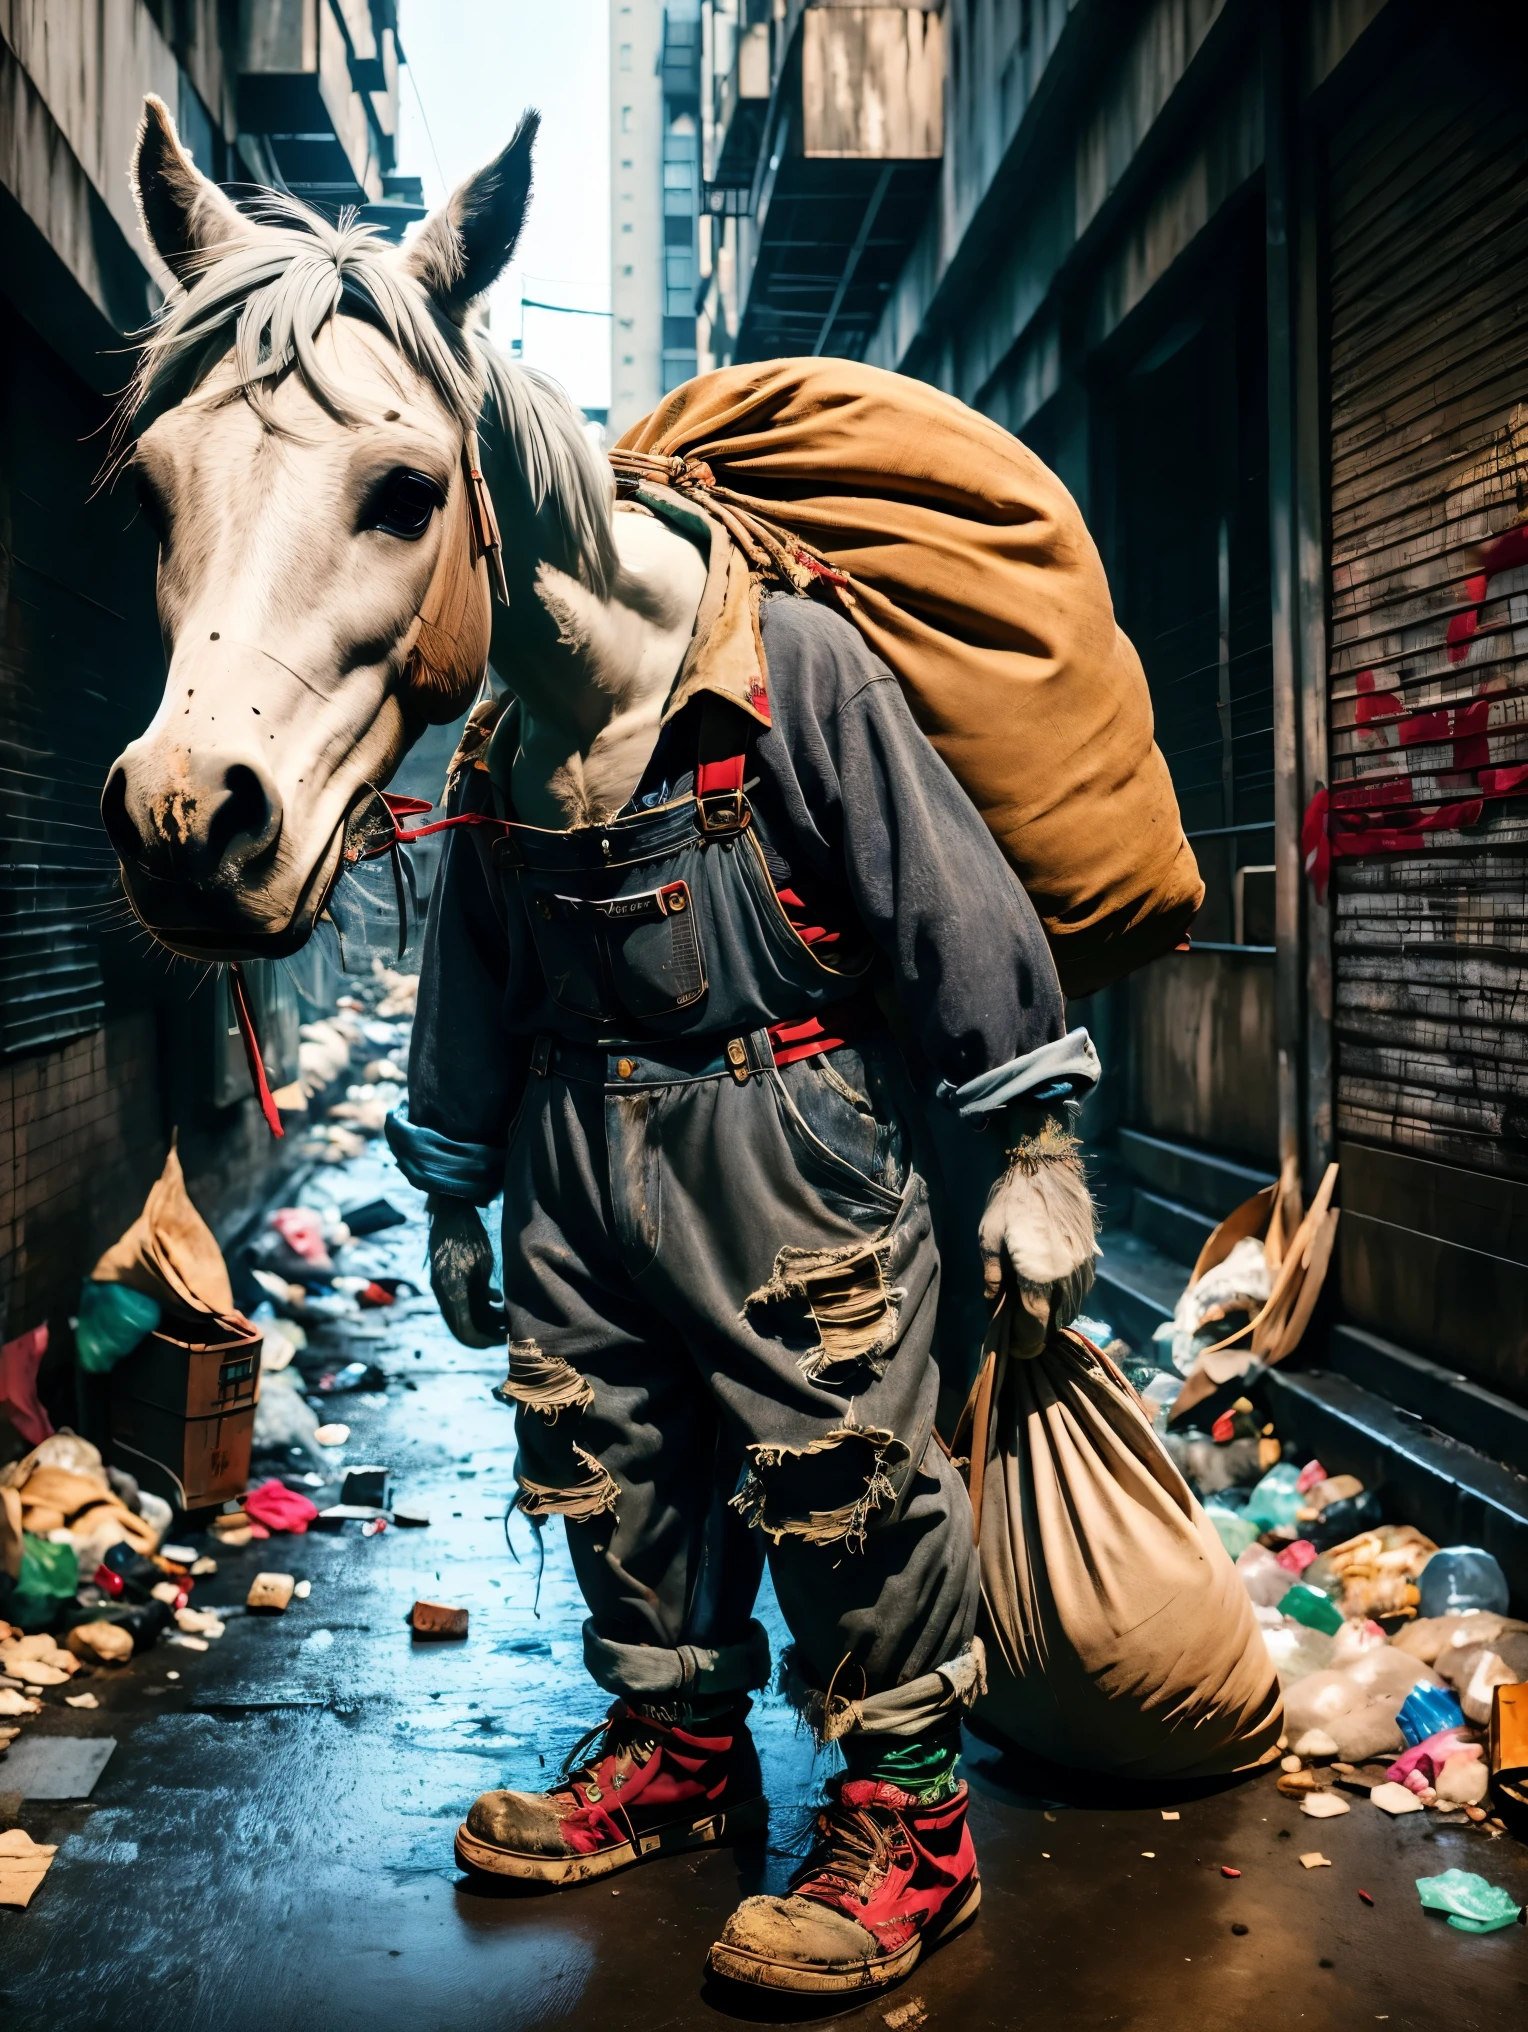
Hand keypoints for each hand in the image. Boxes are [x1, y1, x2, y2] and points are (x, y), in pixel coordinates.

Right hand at [427, 1194, 505, 1347]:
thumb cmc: (470, 1234)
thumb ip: (484, 1292)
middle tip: (508, 1330)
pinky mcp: (443, 1279)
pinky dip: (476, 1306)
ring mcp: (440, 1287)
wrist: (450, 1210)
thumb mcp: (483, 1264)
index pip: (466, 1332)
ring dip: (482, 1319)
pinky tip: (496, 1298)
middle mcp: (442, 1294)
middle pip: (462, 1328)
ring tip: (506, 1315)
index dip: (485, 1341)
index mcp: (452, 1292)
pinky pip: (458, 1303)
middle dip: (485, 1332)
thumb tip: (495, 1314)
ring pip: (460, 1316)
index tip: (505, 1338)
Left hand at [978, 1118, 1097, 1354]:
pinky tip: (1051, 1294)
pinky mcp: (1090, 1256)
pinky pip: (1082, 1289)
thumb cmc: (1011, 1202)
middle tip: (1021, 1333)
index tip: (1017, 1351)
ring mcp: (1082, 1267)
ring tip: (1034, 1315)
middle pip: (1056, 1320)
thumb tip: (994, 1304)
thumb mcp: (988, 1238)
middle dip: (1039, 1332)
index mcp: (1039, 1276)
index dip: (1026, 1343)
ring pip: (1073, 1307)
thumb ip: (992, 1276)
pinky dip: (1067, 1299)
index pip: (1035, 1324)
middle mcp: (1066, 1276)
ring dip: (1055, 1316)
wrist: (1046, 1168)